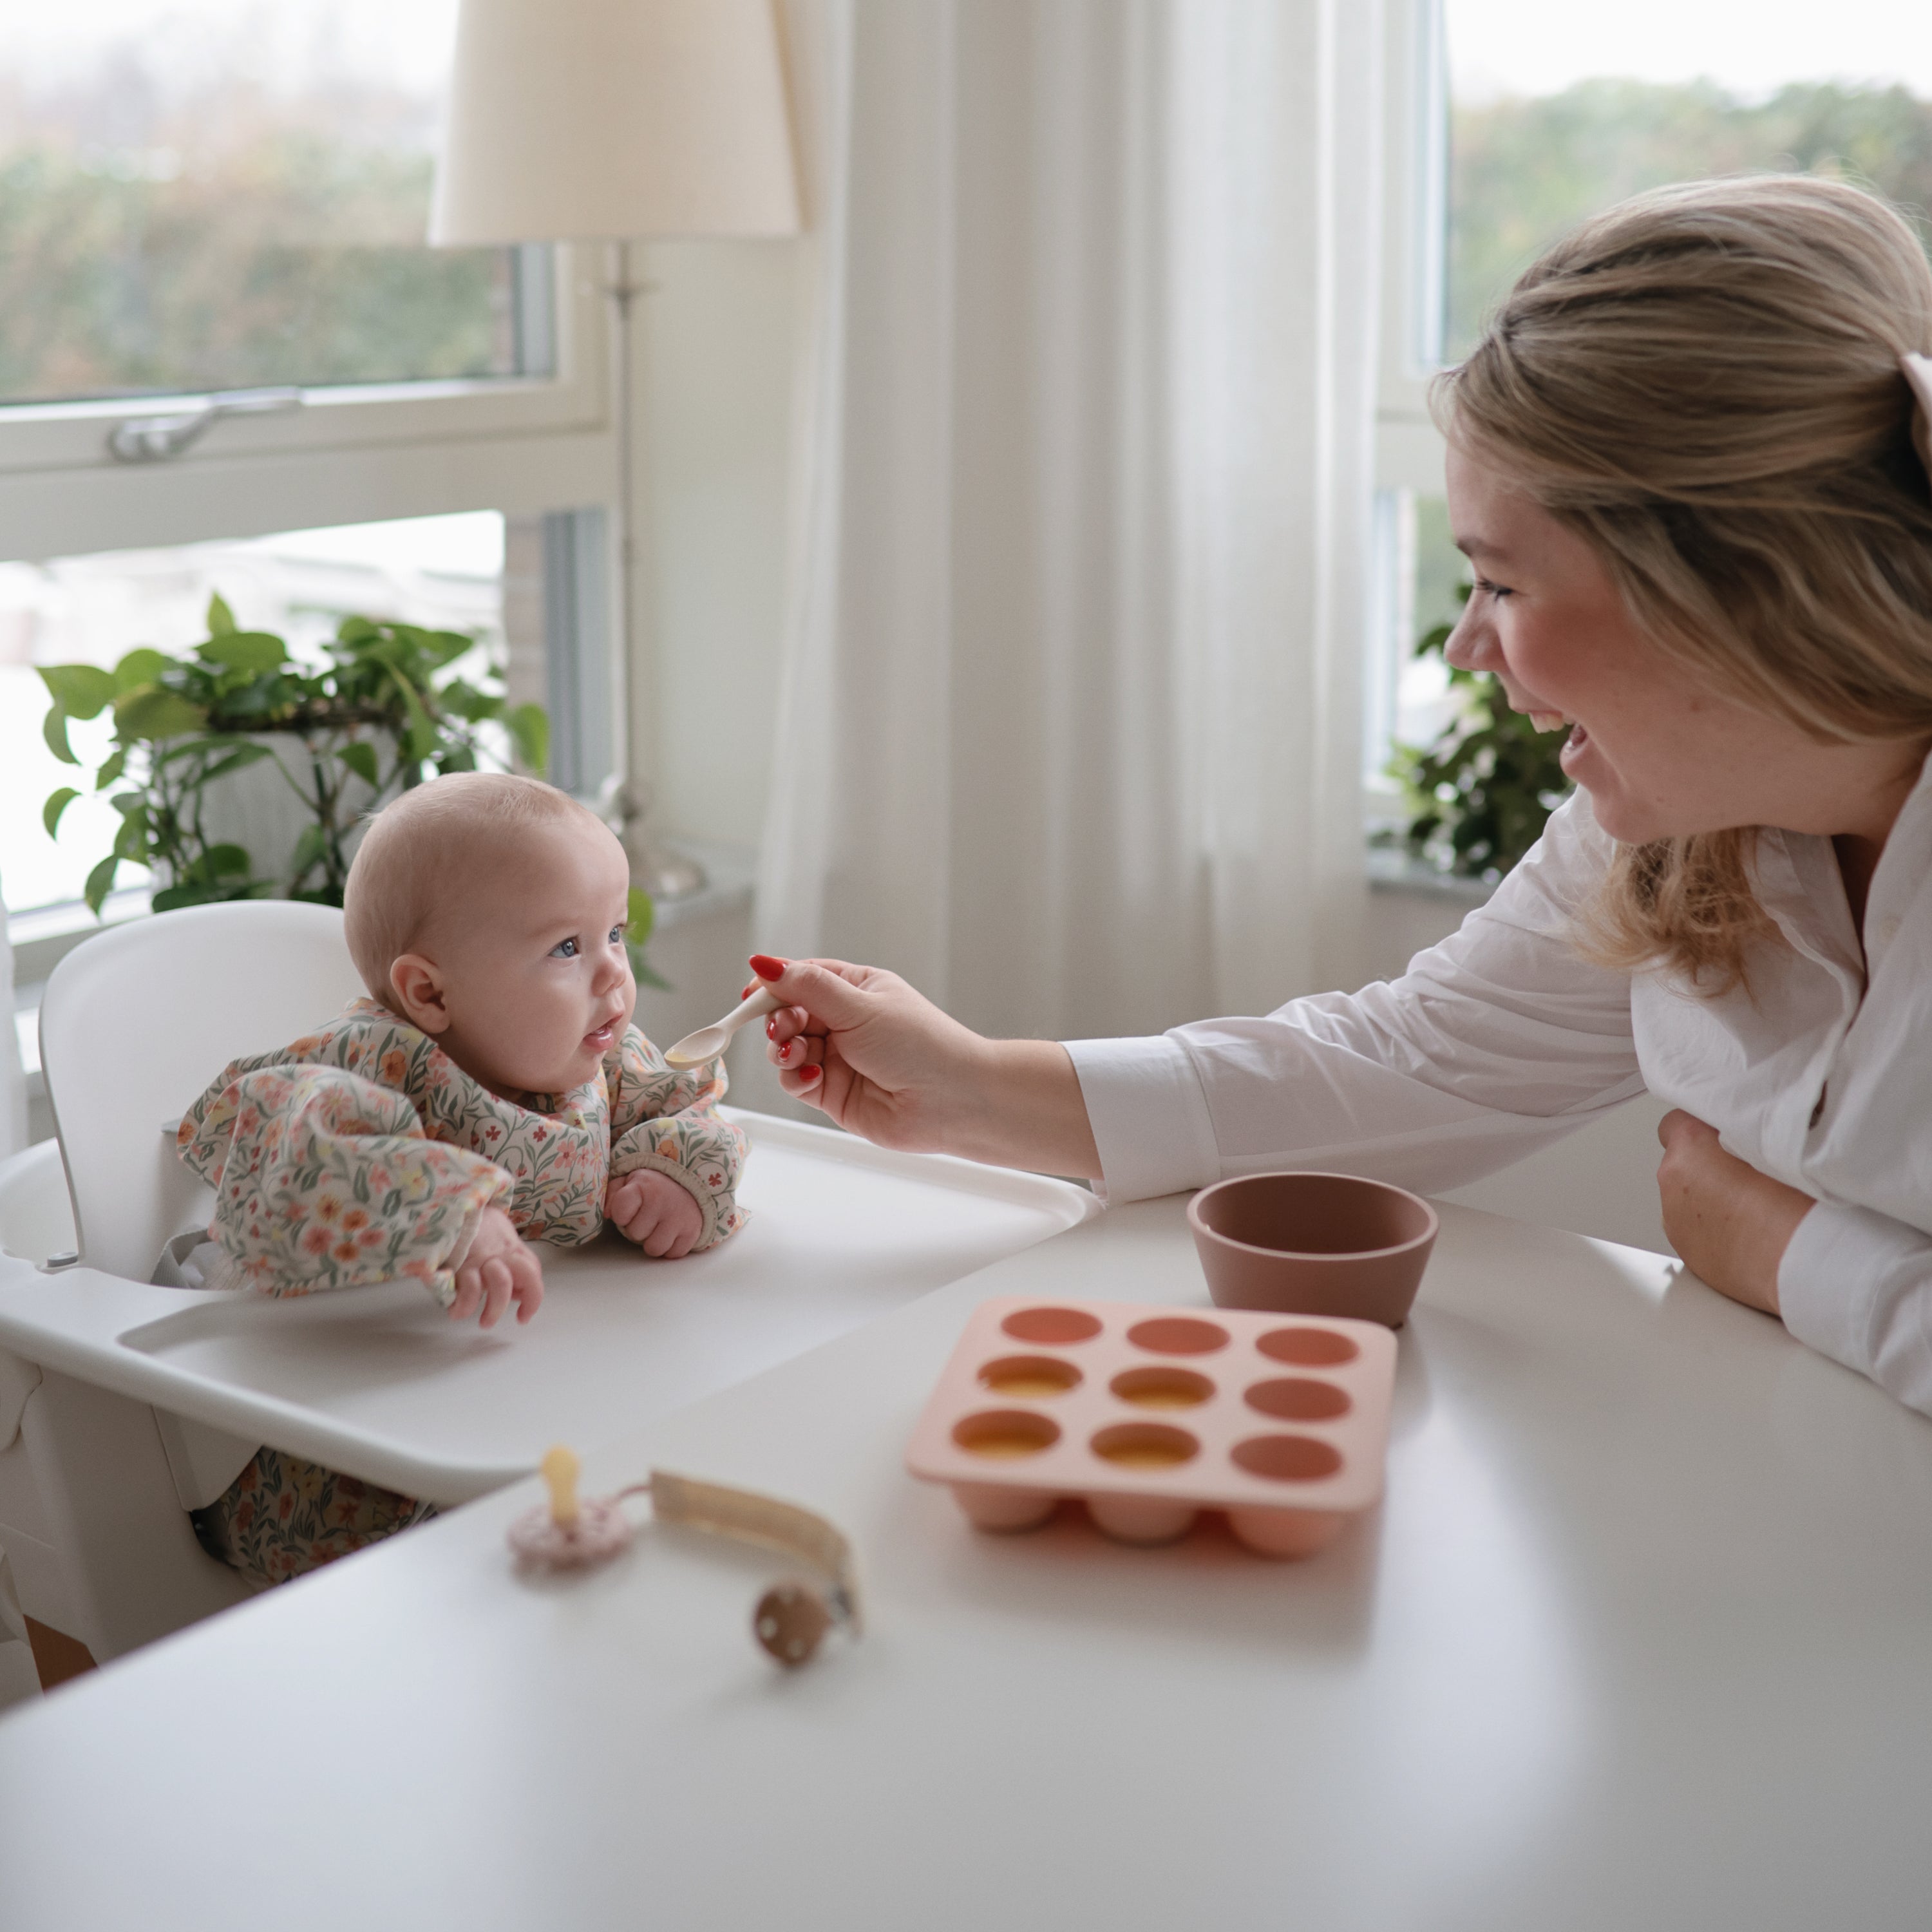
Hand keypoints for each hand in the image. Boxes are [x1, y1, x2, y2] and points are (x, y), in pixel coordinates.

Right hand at [449, 1206, 543, 1327]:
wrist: (442, 1207)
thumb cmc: (471, 1223)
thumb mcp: (497, 1233)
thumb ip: (508, 1258)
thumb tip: (517, 1290)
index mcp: (511, 1247)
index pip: (533, 1270)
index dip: (533, 1295)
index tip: (524, 1314)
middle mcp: (500, 1253)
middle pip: (526, 1275)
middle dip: (528, 1300)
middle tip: (515, 1319)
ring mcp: (480, 1258)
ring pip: (501, 1284)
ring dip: (495, 1309)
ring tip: (484, 1322)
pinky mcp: (459, 1264)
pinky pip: (468, 1290)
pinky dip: (464, 1306)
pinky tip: (457, 1313)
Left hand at [605, 1169, 703, 1258]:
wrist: (691, 1183)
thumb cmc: (653, 1186)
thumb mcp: (629, 1180)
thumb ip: (612, 1193)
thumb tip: (608, 1214)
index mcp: (644, 1186)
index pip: (620, 1214)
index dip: (622, 1215)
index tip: (630, 1208)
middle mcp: (663, 1202)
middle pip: (635, 1235)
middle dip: (638, 1228)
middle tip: (647, 1217)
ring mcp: (679, 1218)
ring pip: (654, 1249)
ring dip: (653, 1242)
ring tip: (658, 1227)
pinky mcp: (692, 1232)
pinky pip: (673, 1254)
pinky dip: (671, 1247)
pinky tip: (672, 1233)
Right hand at [751, 955, 1101, 1178]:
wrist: (953, 1101)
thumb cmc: (920, 1045)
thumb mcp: (859, 1005)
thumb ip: (807, 987)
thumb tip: (764, 962)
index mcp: (856, 989)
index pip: (801, 977)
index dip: (774, 984)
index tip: (751, 992)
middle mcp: (845, 1021)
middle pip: (787, 1013)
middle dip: (778, 1019)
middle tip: (785, 1028)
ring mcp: (837, 1058)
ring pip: (786, 1048)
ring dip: (783, 1050)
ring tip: (798, 1053)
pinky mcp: (832, 1092)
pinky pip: (796, 1081)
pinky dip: (795, 1077)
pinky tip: (812, 1077)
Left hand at [1656, 1109, 1813, 1315]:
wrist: (1802, 1259)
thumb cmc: (1795, 1200)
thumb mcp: (1774, 1140)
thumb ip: (1744, 1130)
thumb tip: (1745, 1129)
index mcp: (1689, 1148)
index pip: (1676, 1122)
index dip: (1703, 1129)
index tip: (1726, 1136)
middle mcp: (1672, 1185)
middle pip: (1683, 1164)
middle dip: (1709, 1166)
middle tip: (1750, 1175)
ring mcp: (1675, 1222)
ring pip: (1687, 1200)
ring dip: (1711, 1201)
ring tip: (1756, 1209)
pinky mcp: (1688, 1255)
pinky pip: (1696, 1233)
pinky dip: (1716, 1232)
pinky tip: (1750, 1235)